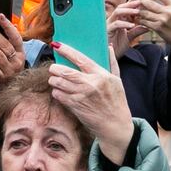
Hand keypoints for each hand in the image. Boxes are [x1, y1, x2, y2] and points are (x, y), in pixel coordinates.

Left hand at [0, 14, 24, 84]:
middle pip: (5, 45)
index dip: (8, 27)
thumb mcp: (15, 55)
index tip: (0, 16)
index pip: (16, 37)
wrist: (11, 89)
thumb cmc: (10, 68)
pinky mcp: (2, 79)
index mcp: (21, 53)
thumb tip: (13, 25)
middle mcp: (17, 61)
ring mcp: (10, 70)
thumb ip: (13, 41)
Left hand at [48, 42, 133, 164]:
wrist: (115, 125)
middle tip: (52, 68)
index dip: (67, 51)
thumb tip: (109, 47)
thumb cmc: (117, 102)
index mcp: (101, 75)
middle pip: (66, 72)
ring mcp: (82, 96)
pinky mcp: (76, 107)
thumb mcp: (118, 81)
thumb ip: (112, 63)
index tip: (57, 44)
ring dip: (54, 81)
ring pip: (60, 83)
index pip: (81, 59)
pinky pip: (59, 96)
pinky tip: (58, 91)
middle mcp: (91, 84)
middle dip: (55, 68)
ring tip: (54, 80)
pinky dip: (56, 92)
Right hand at [107, 0, 146, 58]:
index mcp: (118, 20)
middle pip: (121, 7)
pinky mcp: (107, 31)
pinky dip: (125, 23)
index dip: (134, 4)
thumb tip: (148, 27)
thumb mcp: (129, 37)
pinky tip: (132, 25)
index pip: (125, 8)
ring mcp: (109, 24)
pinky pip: (116, 24)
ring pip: (117, 12)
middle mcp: (112, 20)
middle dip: (131, 4)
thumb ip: (137, 31)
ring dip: (128, 10)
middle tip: (141, 2)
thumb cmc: (116, 47)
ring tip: (137, 11)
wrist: (108, 57)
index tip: (144, 2)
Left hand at [137, 0, 170, 51]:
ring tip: (133, 7)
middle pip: (151, 3)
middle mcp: (169, 12)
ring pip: (146, 13)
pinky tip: (137, 17)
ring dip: (138, 10)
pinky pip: (146, 22)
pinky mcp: (158, 28)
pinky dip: (140, 20)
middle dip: (141, 0)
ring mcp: (163, 21)